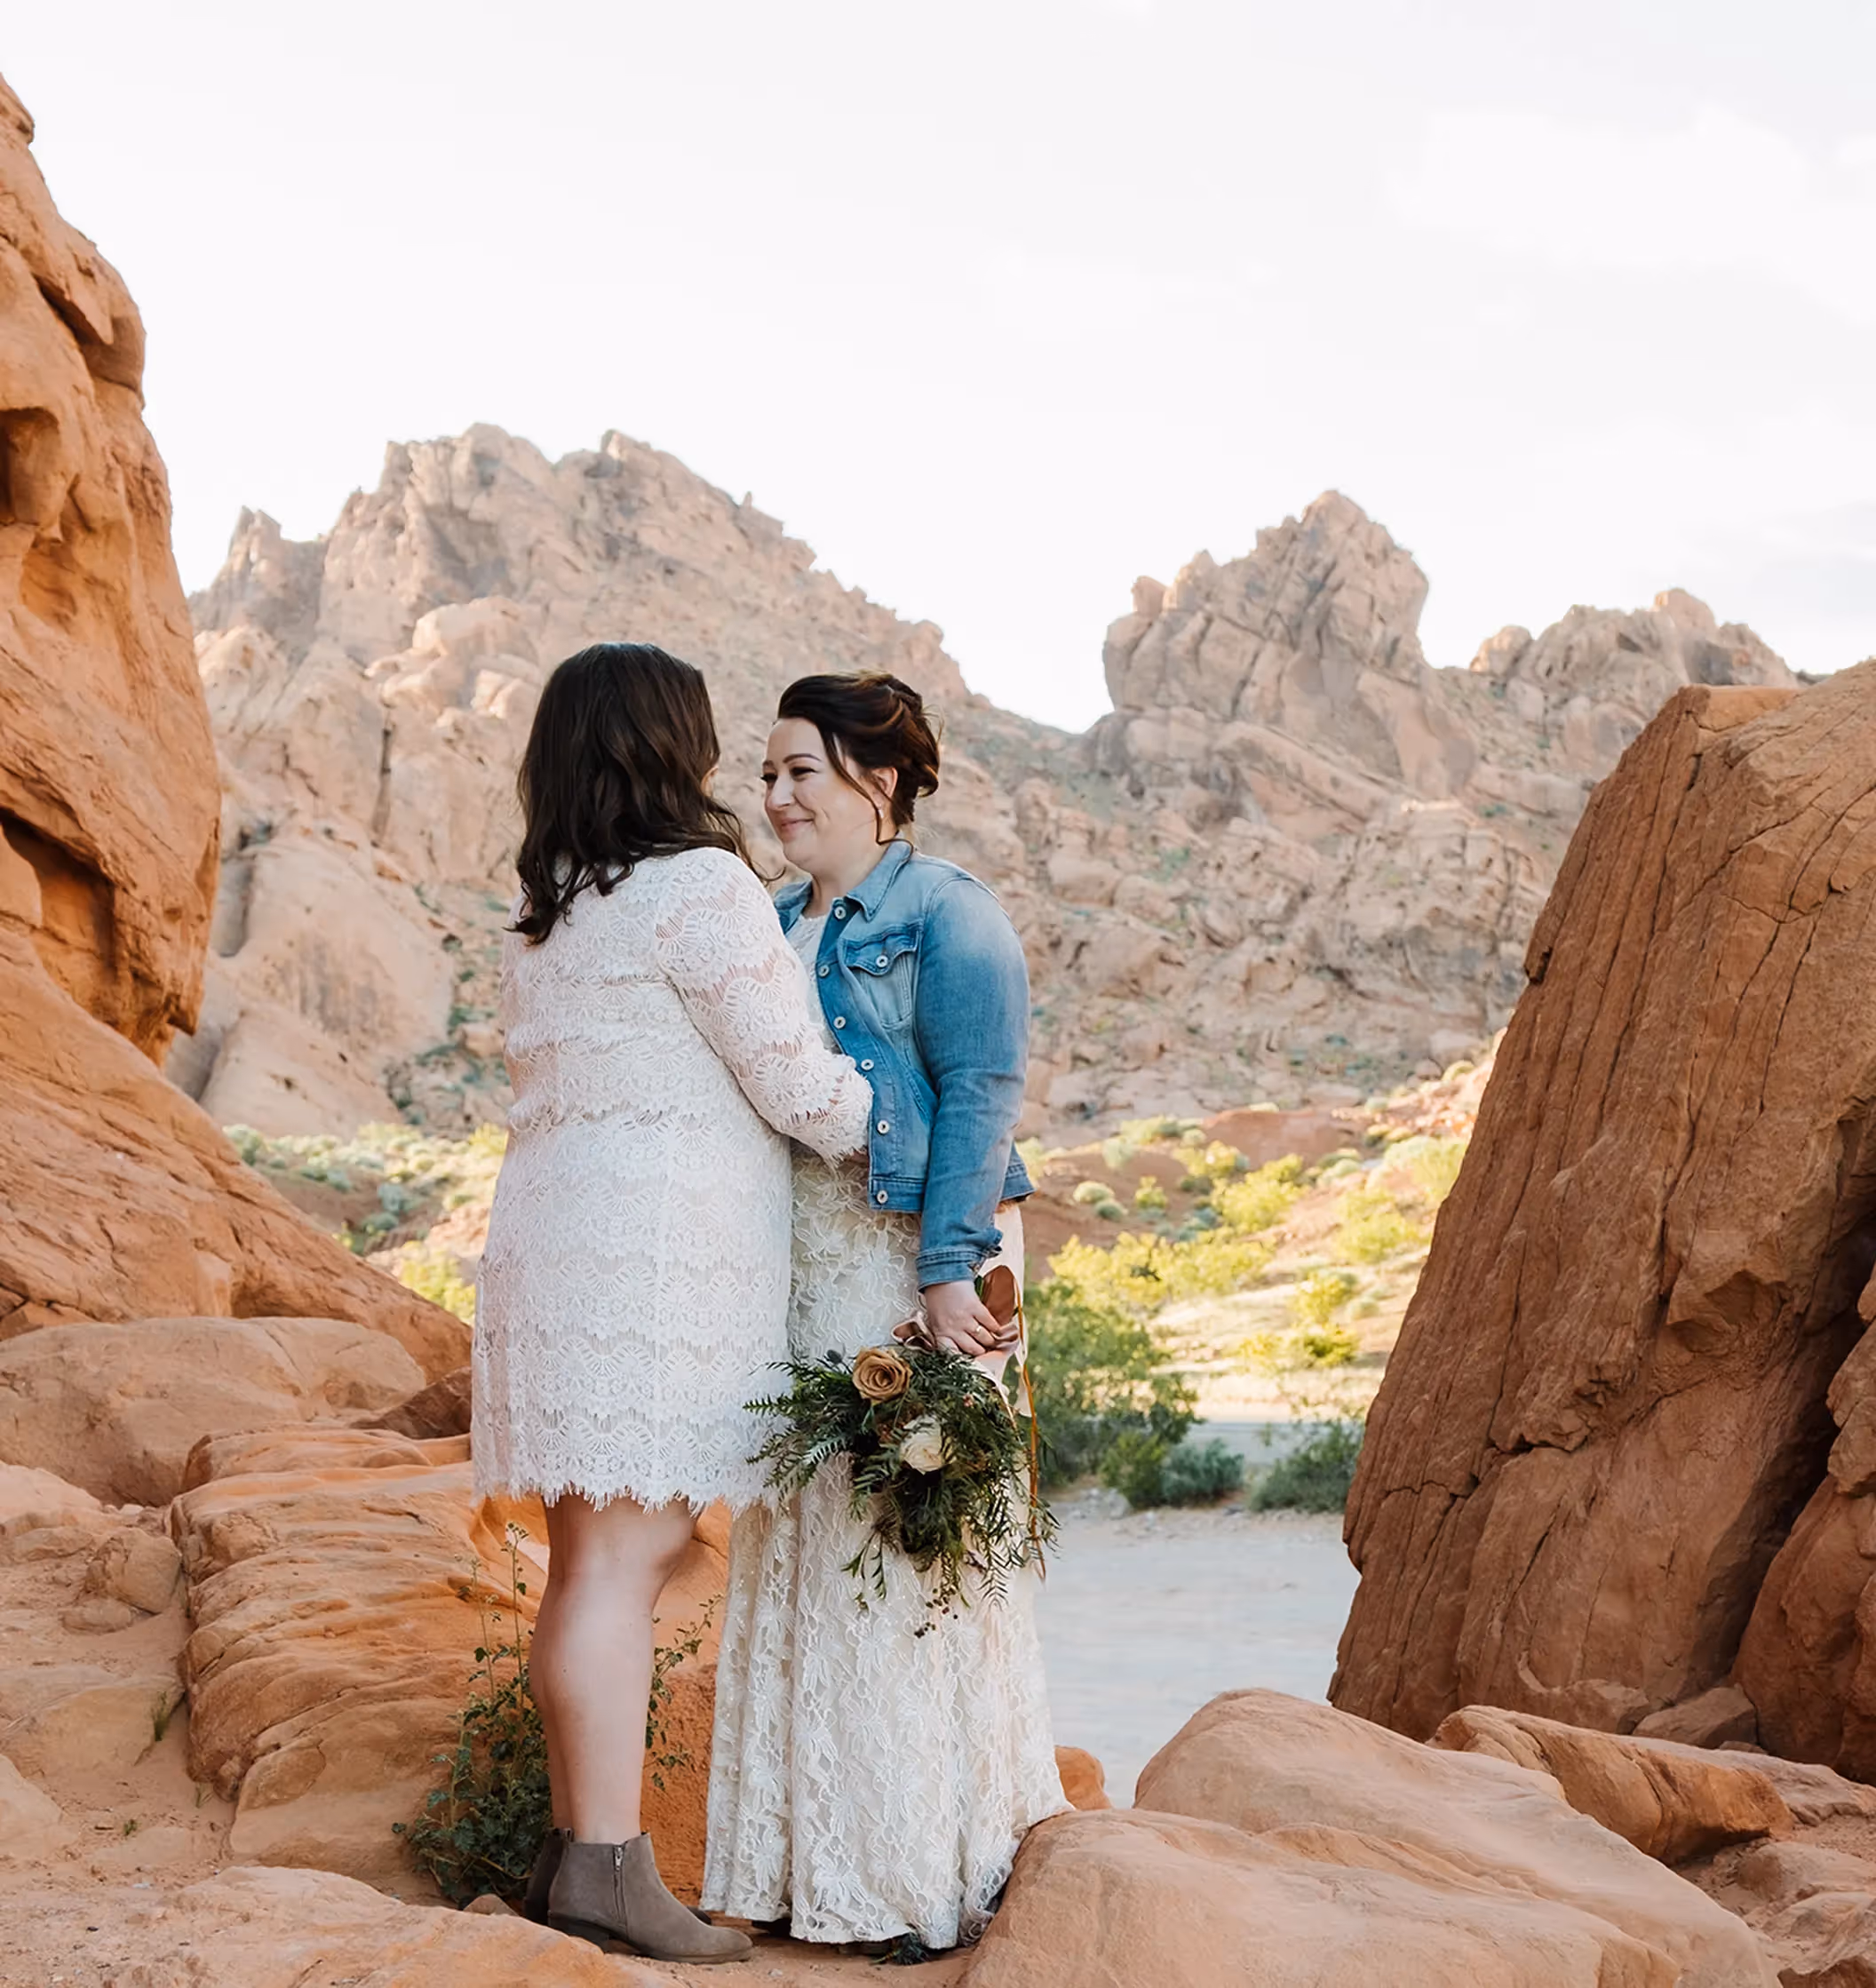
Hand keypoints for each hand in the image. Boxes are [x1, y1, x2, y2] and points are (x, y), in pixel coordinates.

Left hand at [904, 1279, 1020, 1357]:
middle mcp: (953, 1328)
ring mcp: (965, 1319)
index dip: (962, 1360)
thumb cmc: (937, 1298)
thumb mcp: (935, 1319)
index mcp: (940, 1333)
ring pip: (984, 1338)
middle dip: (981, 1352)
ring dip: (990, 1341)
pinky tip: (996, 1329)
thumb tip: (959, 1348)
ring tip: (992, 1341)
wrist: (942, 1275)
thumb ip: (945, 1334)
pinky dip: (995, 1327)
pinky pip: (990, 1323)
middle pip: (973, 1349)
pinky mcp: (976, 1308)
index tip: (969, 1362)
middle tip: (985, 1351)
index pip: (952, 1354)